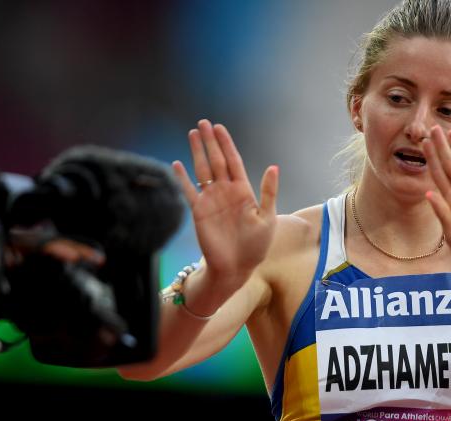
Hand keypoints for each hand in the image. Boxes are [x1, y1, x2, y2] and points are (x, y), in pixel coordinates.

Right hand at [172, 120, 278, 281]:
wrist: (236, 267)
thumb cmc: (255, 246)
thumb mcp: (267, 218)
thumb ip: (268, 192)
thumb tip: (273, 166)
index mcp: (243, 191)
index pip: (233, 161)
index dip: (226, 144)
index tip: (220, 128)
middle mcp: (226, 191)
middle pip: (216, 160)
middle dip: (210, 142)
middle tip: (203, 123)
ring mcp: (211, 200)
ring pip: (202, 170)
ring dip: (197, 152)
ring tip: (192, 134)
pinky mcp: (199, 211)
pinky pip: (189, 191)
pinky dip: (182, 178)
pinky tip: (176, 164)